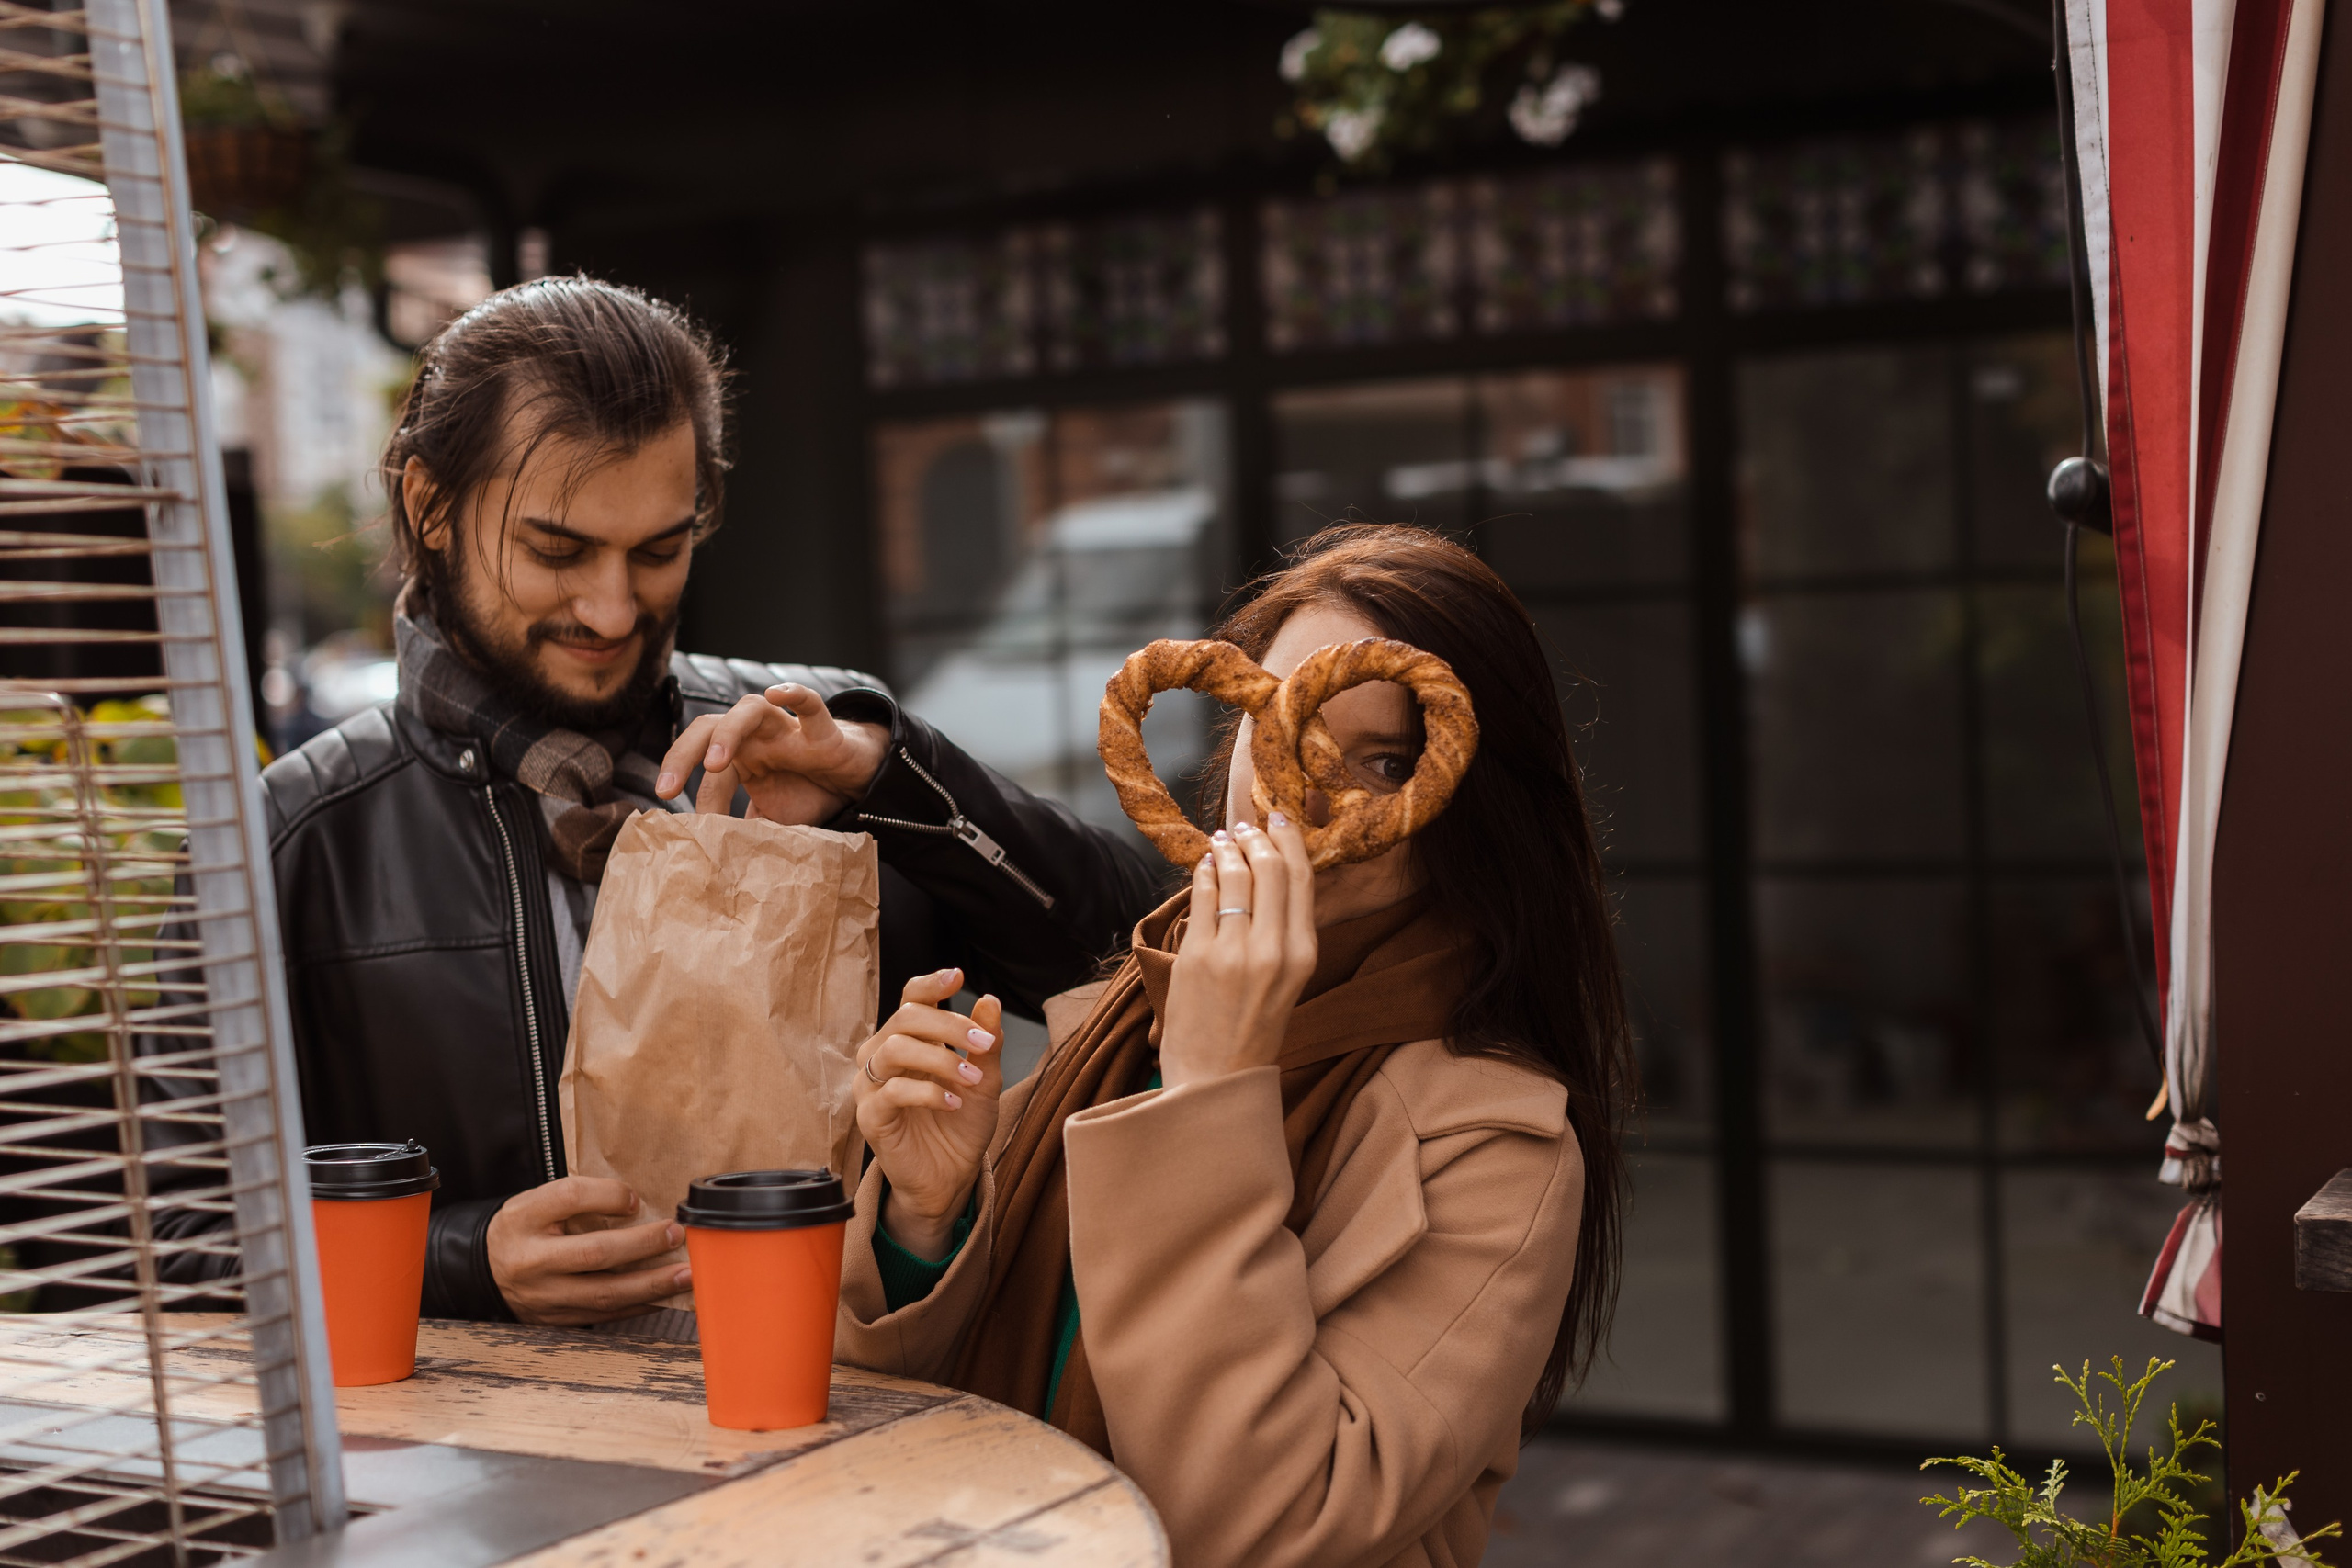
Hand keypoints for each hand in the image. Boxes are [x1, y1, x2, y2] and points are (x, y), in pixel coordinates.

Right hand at [486, 1176, 689, 1325]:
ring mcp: (544, 1296)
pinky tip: (664, 1297)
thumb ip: (579, 1199)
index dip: (608, 1195)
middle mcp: (532, 1260)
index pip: (569, 1197)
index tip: (635, 1199)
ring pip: (605, 1293)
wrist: (482, 1270)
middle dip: (643, 1245)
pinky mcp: (555, 1320)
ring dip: (652, 1285)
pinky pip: (604, 1315)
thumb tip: (635, 1204)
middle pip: (594, 1253)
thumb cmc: (523, 1229)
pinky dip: (638, 1306)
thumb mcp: (537, 1202)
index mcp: (524, 1218)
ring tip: (686, 1275)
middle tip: (677, 1235)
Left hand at [653, 684, 889, 823]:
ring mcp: (788, 729)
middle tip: (666, 789)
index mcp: (740, 757)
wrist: (858, 783)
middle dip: (681, 755)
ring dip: (727, 733)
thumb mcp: (773, 822)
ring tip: (715, 763)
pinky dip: (795, 694)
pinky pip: (810, 704)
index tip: (694, 833)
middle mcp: (757, 736)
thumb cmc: (810, 795)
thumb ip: (748, 832)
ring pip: (749, 709)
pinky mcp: (823, 731)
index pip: (707, 772)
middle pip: (708, 728)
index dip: (698, 801)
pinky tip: (778, 693)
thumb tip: (720, 856)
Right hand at [855, 968, 1002, 1260]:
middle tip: (984, 1044)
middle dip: (949, 1025)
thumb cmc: (961, 1124)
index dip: (930, 984)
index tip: (958, 977)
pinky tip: (954, 1102)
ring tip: (972, 1078)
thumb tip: (990, 1000)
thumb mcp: (985, 1079)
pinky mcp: (870, 1116)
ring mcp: (872, 1085)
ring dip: (940, 1058)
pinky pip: (892, 1092)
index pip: (910, 999)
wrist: (950, 1176)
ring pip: (895, 1049)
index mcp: (909, 1039)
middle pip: (905, 1018)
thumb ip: (986, 1043)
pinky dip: (928, 1093)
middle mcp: (883, 1055)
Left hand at [1158, 814, 1316, 1089]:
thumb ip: (1283, 933)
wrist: (1214, 1080)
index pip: (1302, 879)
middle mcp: (1273, 950)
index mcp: (1303, 957)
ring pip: (1236, 875)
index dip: (1290, 841)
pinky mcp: (1196, 955)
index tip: (1279, 818)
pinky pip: (1203, 896)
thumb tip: (1273, 872)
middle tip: (1246, 824)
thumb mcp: (1286, 983)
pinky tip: (1205, 866)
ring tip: (1223, 840)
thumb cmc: (1251, 1031)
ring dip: (1228, 848)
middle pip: (1271, 868)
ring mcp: (1233, 952)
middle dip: (1257, 836)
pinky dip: (1205, 873)